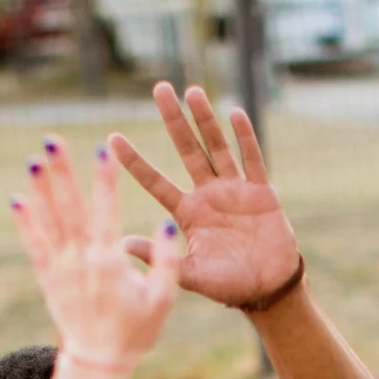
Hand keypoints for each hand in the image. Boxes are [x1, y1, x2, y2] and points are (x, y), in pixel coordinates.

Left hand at [11, 137, 183, 371]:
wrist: (98, 361)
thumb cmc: (136, 330)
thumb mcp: (163, 299)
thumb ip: (165, 261)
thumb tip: (164, 221)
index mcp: (110, 262)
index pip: (107, 212)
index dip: (104, 180)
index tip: (100, 151)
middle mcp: (81, 261)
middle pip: (70, 209)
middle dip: (62, 173)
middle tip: (52, 142)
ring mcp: (61, 269)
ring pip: (49, 223)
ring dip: (40, 190)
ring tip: (33, 161)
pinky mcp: (48, 280)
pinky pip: (34, 246)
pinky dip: (25, 224)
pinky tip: (17, 200)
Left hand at [110, 84, 304, 312]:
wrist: (267, 290)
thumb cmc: (228, 286)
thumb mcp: (188, 274)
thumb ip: (159, 256)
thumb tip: (118, 244)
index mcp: (188, 213)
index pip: (155, 182)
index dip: (135, 162)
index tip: (111, 139)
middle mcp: (208, 194)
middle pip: (187, 149)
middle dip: (173, 120)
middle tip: (159, 88)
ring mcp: (235, 190)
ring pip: (217, 147)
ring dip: (205, 120)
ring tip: (191, 92)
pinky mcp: (261, 192)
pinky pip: (252, 160)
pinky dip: (244, 138)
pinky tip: (233, 113)